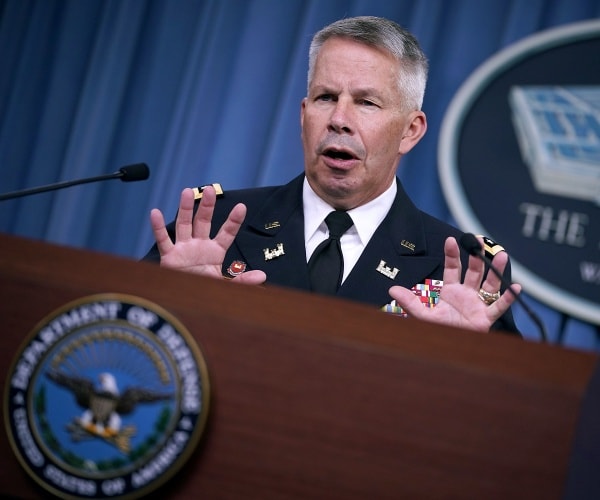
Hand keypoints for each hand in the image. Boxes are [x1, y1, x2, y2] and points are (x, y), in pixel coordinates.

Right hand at [150, 186, 265, 284]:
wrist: (186, 302)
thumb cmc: (206, 290)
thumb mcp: (226, 285)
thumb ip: (243, 280)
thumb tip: (262, 276)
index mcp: (216, 251)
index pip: (227, 232)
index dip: (234, 221)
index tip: (242, 207)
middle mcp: (199, 245)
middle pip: (203, 221)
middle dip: (207, 206)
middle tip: (210, 189)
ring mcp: (184, 249)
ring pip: (184, 224)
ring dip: (185, 208)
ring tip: (187, 191)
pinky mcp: (169, 257)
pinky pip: (163, 240)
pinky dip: (158, 227)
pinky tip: (155, 212)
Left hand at [388, 236, 519, 331]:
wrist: (447, 350)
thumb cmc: (437, 330)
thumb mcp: (422, 315)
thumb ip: (409, 301)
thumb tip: (391, 289)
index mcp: (451, 291)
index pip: (452, 267)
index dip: (452, 254)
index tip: (451, 239)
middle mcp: (467, 294)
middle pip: (474, 271)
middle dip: (477, 256)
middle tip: (479, 240)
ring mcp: (478, 304)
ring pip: (490, 284)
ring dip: (496, 270)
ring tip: (502, 255)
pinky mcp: (486, 318)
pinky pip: (499, 306)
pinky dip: (509, 298)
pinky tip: (516, 287)